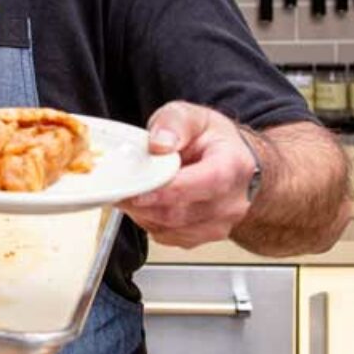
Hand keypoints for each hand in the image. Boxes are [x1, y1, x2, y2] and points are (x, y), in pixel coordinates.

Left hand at [119, 100, 257, 248]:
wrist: (233, 164)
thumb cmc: (215, 141)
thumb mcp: (195, 116)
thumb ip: (175, 122)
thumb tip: (158, 144)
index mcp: (234, 166)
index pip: (206, 183)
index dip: (169, 190)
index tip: (139, 190)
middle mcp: (232, 201)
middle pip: (182, 213)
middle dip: (144, 203)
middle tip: (119, 189)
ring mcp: (220, 224)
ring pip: (171, 229)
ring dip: (143, 213)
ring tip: (131, 191)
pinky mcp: (202, 236)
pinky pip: (168, 237)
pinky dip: (149, 222)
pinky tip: (145, 203)